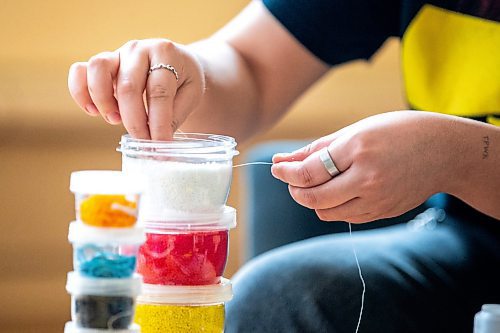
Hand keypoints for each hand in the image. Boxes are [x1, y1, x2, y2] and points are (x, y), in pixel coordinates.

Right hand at [68, 39, 204, 139]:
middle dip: (134, 121)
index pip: (158, 91)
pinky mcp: (102, 63)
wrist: (177, 63)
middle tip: (143, 142)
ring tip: (115, 121)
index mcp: (165, 53)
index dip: (158, 122)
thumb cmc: (184, 80)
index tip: (161, 145)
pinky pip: (80, 71)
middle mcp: (138, 49)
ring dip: (104, 101)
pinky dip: (81, 93)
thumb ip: (175, 114)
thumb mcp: (190, 95)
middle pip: (129, 86)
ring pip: (98, 69)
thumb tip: (158, 141)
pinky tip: (93, 112)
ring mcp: (117, 53)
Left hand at [271, 111, 455, 222]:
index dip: (285, 172)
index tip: (277, 168)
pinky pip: (345, 216)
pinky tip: (339, 189)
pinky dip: (333, 206)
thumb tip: (282, 160)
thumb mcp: (356, 130)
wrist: (444, 152)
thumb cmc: (398, 132)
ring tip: (316, 183)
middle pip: (313, 198)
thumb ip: (317, 148)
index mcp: (359, 149)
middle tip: (291, 179)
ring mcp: (376, 200)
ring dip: (312, 200)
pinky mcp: (381, 213)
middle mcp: (367, 178)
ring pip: (326, 212)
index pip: (308, 171)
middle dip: (294, 190)